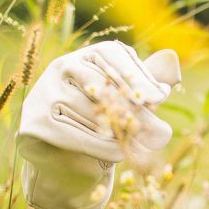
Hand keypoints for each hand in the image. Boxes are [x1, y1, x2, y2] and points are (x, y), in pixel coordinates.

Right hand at [17, 40, 180, 208]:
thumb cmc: (103, 120)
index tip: (159, 98)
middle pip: (103, 84)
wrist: (62, 153)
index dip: (137, 75)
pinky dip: (102, 147)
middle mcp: (62, 67)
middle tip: (159, 131)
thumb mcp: (128, 101)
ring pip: (91, 112)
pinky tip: (120, 154)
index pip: (111, 53)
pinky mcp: (36, 122)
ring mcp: (45, 92)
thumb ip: (147, 86)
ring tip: (142, 144)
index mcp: (87, 55)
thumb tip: (171, 68)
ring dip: (120, 132)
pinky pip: (76, 134)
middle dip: (134, 110)